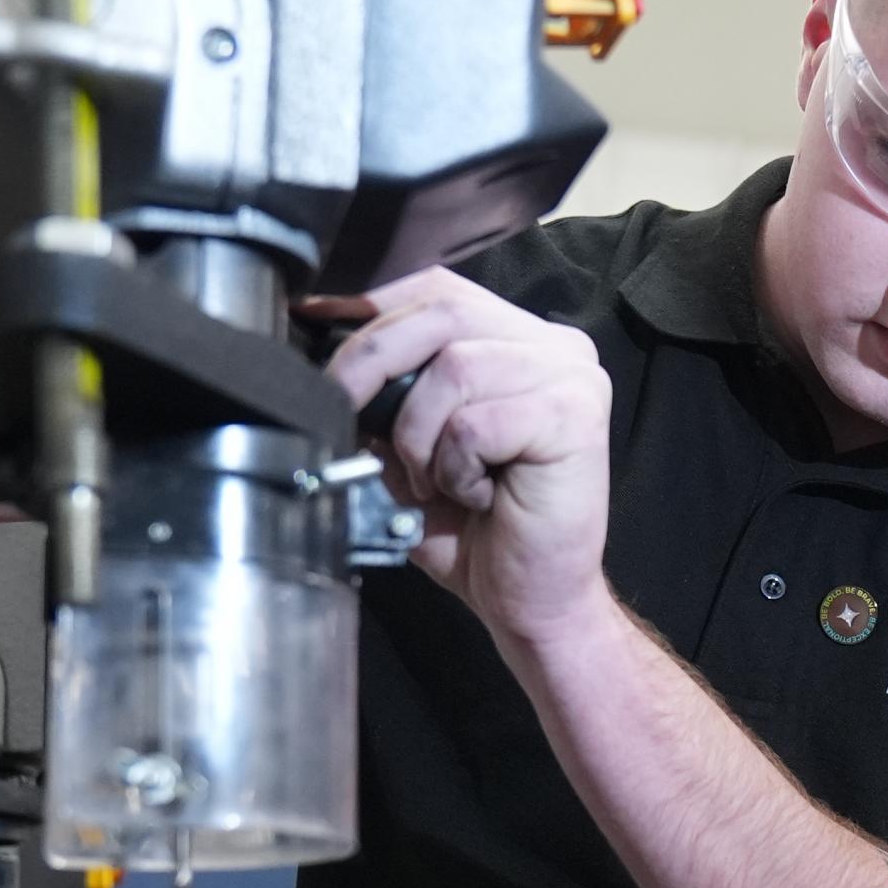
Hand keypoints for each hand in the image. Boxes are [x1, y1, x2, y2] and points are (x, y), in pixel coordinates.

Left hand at [301, 267, 613, 646]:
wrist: (532, 602)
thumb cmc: (477, 532)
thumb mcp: (410, 450)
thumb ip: (382, 399)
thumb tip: (321, 362)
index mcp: (518, 340)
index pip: (435, 285)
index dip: (369, 301)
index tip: (311, 319)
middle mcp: (553, 345)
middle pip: (439, 310)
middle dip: (371, 361)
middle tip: (347, 415)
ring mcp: (572, 375)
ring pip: (453, 367)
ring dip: (420, 435)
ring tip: (437, 481)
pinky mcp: (576, 415)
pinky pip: (477, 421)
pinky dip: (457, 465)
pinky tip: (478, 495)